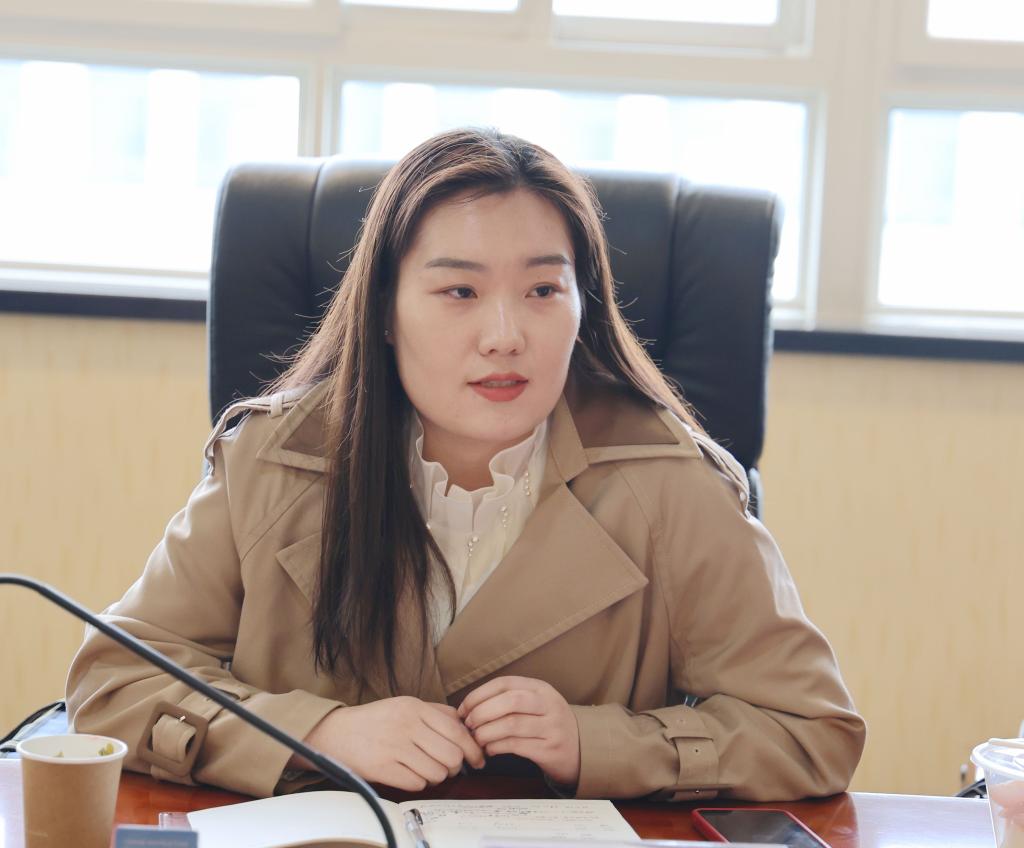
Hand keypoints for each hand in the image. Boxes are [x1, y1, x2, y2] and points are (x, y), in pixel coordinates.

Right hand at [290, 696, 484, 790]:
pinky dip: (419, 783)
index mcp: (415, 707)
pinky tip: (410, 774)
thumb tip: (466, 725)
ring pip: (437, 772)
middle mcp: (407, 725)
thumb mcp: (406, 705)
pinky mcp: (383, 768)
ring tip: (426, 769)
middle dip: (456, 766)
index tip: (478, 758)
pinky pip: (418, 784)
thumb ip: (436, 712)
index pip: (457, 731)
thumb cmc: (376, 720)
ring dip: (437, 776)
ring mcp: (394, 747)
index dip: (473, 748)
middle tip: (450, 767)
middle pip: (452, 755)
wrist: (337, 733)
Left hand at [458, 676, 580, 786]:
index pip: (504, 683)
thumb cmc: (547, 724)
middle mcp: (549, 704)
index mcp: (540, 688)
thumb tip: (469, 708)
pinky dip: (497, 747)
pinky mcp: (551, 749)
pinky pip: (517, 745)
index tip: (464, 708)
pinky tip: (490, 749)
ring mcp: (552, 727)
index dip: (479, 695)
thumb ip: (509, 700)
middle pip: (509, 701)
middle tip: (469, 725)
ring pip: (511, 725)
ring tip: (477, 739)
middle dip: (482, 712)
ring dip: (487, 733)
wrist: (581, 749)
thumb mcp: (535, 704)